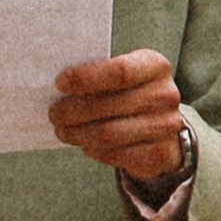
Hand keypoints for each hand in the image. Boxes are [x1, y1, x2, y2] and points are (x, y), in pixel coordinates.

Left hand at [47, 49, 193, 197]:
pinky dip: (94, 150)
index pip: (120, 71)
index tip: (60, 83)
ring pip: (108, 134)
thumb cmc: (131, 93)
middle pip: (108, 105)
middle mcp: (165, 95)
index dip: (86, 78)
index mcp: (155, 65)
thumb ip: (99, 74)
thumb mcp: (123, 75)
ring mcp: (166, 126)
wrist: (163, 126)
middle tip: (54, 113)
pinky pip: (117, 155)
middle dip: (73, 111)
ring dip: (78, 133)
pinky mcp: (160, 153)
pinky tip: (84, 144)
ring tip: (62, 130)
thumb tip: (60, 86)